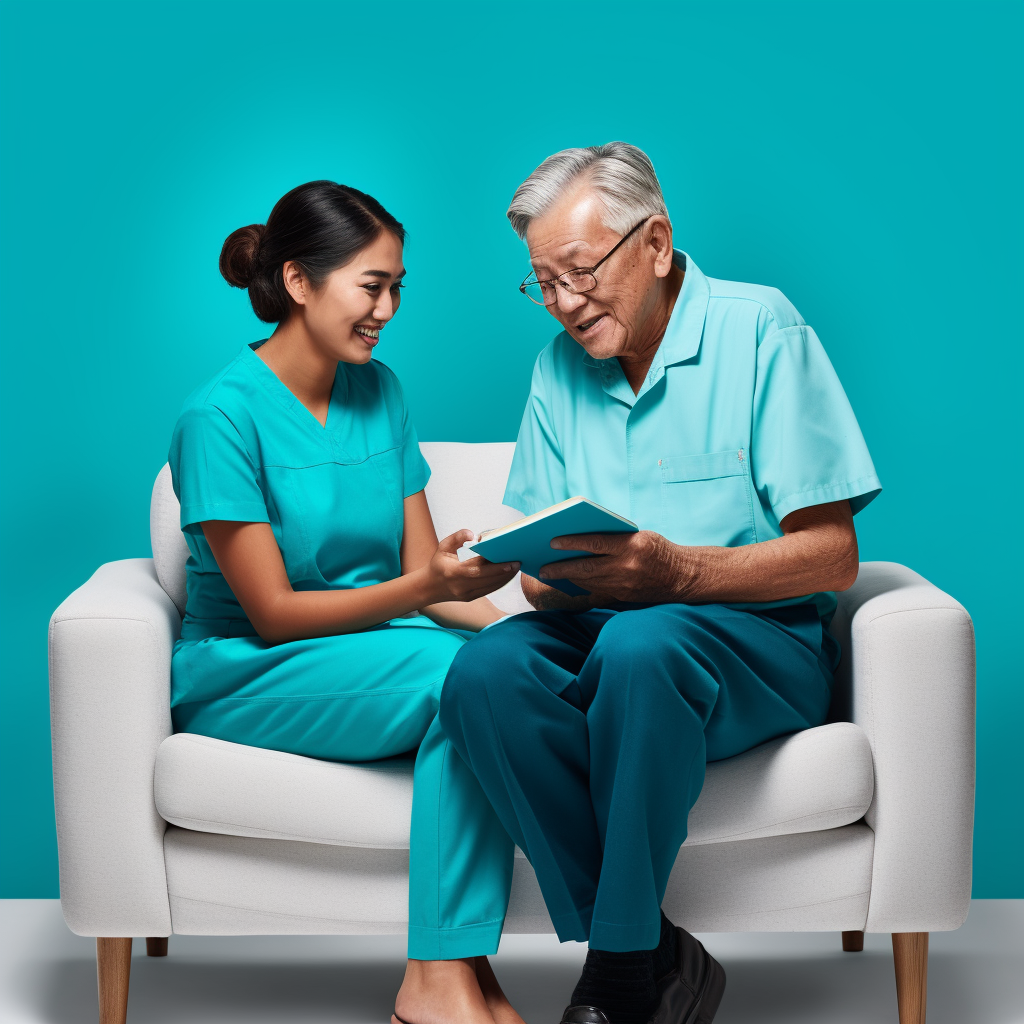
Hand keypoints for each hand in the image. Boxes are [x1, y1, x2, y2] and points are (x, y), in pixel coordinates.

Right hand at [426, 530, 519, 603]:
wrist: (428, 588)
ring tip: (516, 568)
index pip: (478, 570)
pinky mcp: (471, 598)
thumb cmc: (437, 565)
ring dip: (505, 578)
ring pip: (491, 587)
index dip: (495, 566)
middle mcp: (461, 586)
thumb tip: (473, 534)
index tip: (509, 560)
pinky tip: (507, 575)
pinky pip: (489, 591)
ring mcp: (467, 594)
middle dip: (505, 572)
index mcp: (454, 572)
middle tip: (518, 563)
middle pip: (488, 580)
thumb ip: (457, 537)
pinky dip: (499, 583)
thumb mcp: (443, 547)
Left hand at [539, 530, 691, 603]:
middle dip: (562, 568)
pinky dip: (581, 585)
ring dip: (567, 579)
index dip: (572, 542)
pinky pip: (597, 590)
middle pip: (587, 568)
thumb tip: (581, 541)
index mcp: (632, 546)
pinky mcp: (623, 596)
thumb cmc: (657, 549)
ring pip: (589, 582)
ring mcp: (625, 585)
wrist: (682, 576)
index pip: (596, 543)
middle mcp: (627, 567)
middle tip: (542, 568)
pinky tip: (569, 581)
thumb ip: (614, 539)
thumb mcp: (639, 536)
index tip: (552, 542)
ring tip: (549, 574)